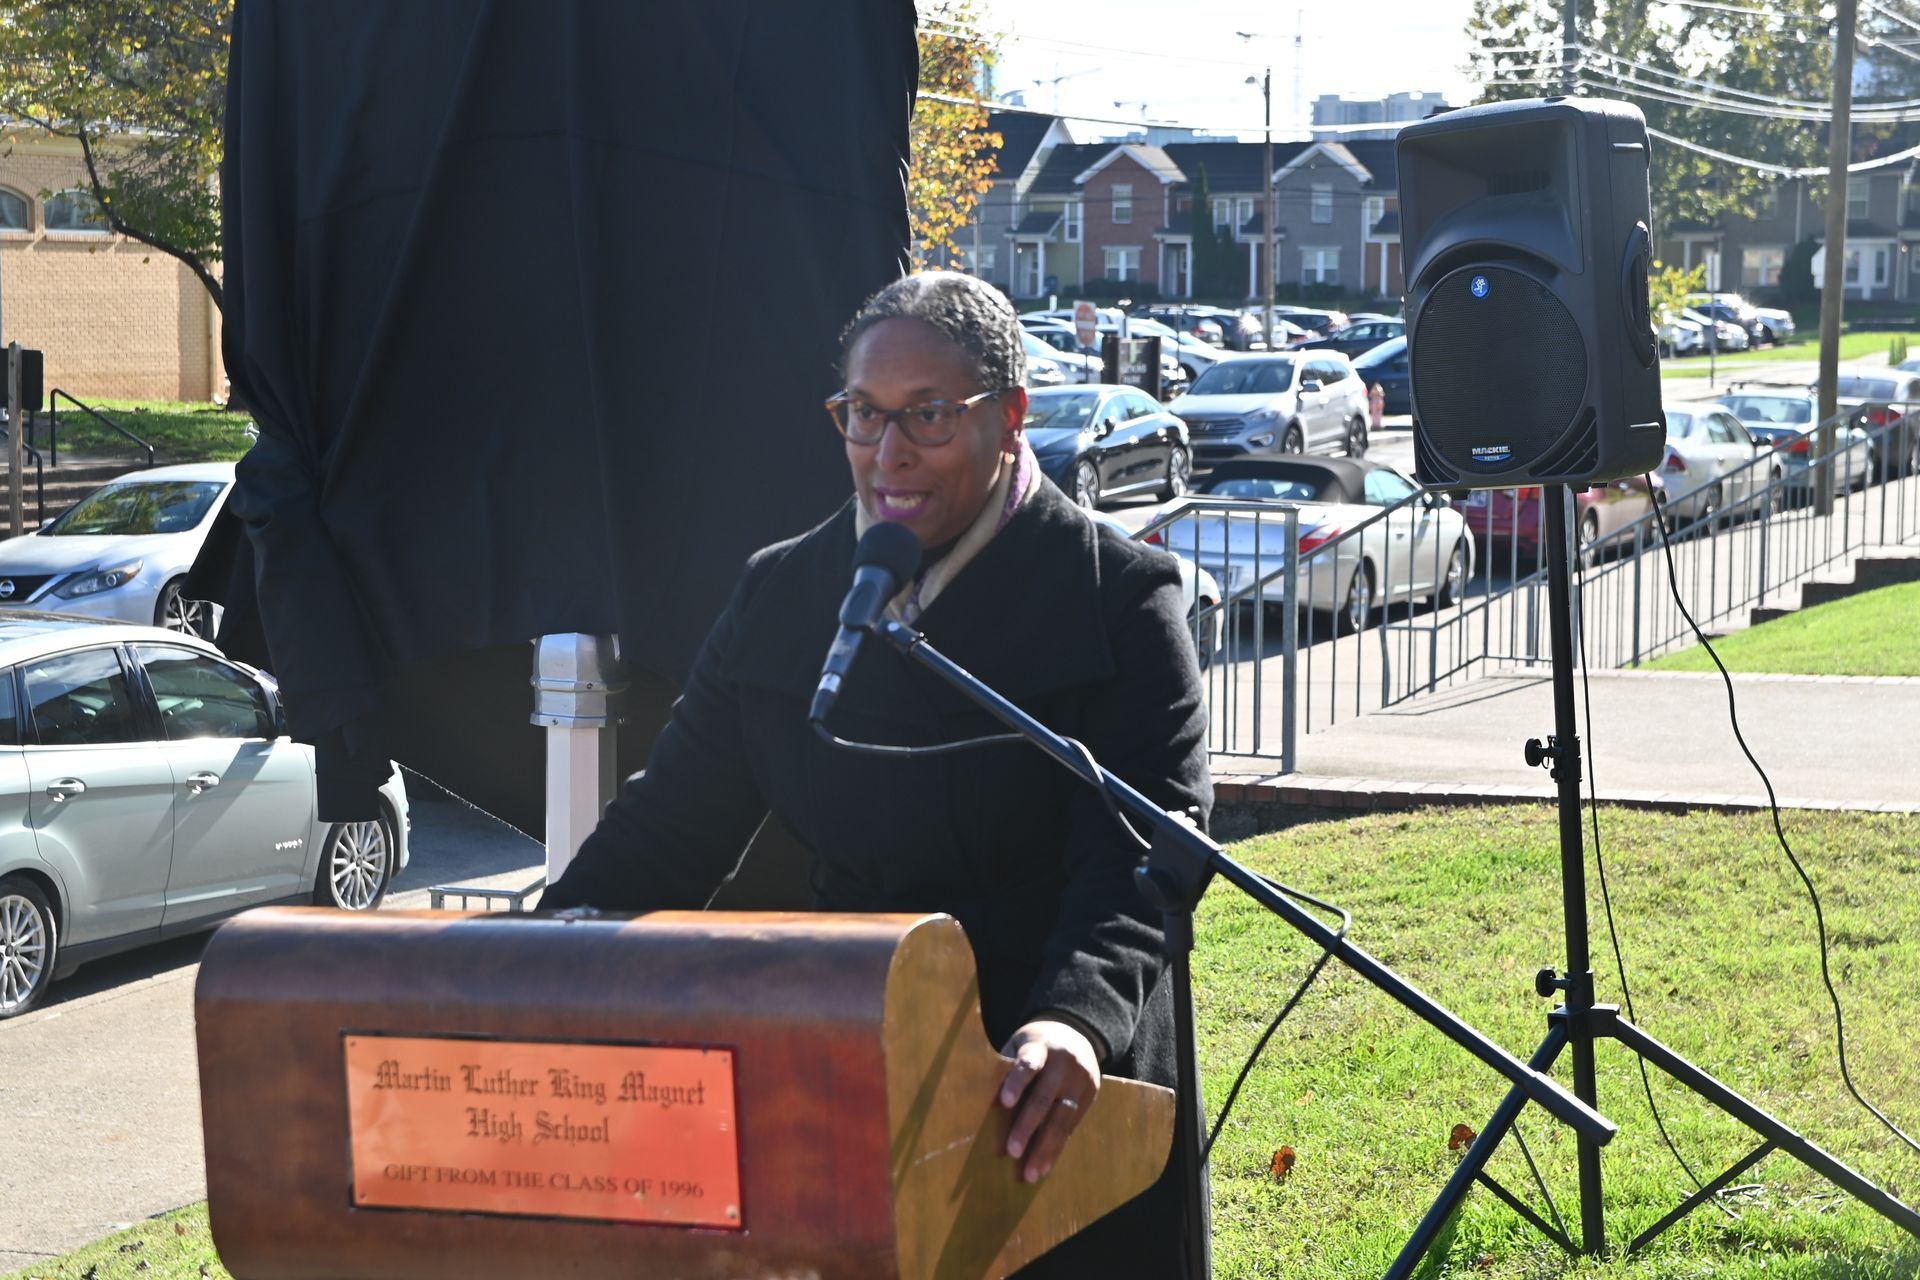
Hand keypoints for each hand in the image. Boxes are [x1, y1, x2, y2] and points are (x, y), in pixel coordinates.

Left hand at [997, 1018, 1101, 1182]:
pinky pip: (1072, 1126)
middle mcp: (1064, 1062)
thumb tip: (976, 1102)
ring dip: (1045, 1148)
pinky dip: (1057, 1148)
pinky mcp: (1090, 1094)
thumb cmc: (1034, 1045)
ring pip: (1062, 1118)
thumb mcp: (1018, 1045)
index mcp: (1040, 1046)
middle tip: (1012, 1152)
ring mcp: (1080, 1079)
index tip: (1004, 1103)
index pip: (1028, 1064)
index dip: (1016, 1083)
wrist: (1075, 1031)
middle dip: (1028, 1126)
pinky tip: (1045, 1166)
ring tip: (1030, 1173)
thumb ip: (1005, 1068)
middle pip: (1045, 1097)